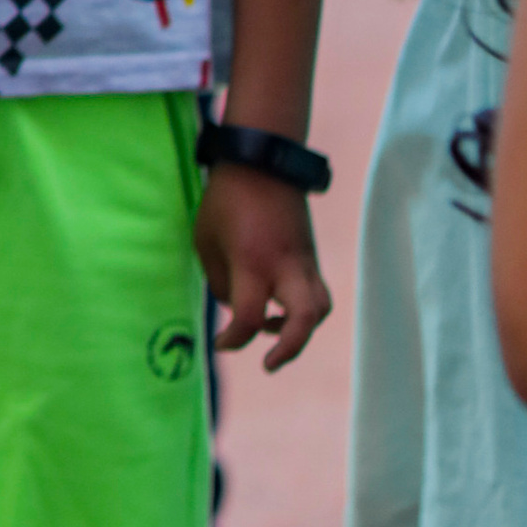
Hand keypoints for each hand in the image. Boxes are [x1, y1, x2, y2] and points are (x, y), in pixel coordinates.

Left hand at [195, 166, 330, 373]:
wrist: (262, 163)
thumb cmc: (225, 202)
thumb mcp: (207, 242)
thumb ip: (221, 283)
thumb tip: (238, 309)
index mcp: (254, 262)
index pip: (251, 318)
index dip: (234, 340)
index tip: (220, 343)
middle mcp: (286, 266)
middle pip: (306, 318)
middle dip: (291, 348)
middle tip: (269, 363)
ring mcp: (304, 261)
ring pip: (320, 308)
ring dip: (300, 330)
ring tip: (272, 330)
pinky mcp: (310, 257)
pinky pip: (315, 293)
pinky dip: (301, 311)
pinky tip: (277, 308)